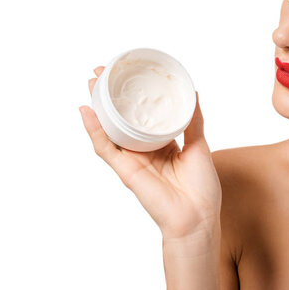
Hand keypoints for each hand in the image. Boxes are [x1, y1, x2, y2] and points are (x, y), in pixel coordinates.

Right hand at [79, 66, 221, 239]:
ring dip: (98, 106)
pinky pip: (105, 148)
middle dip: (111, 96)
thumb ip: (194, 121)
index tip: (128, 74)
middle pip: (122, 119)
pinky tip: (87, 112)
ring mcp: (132, 159)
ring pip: (109, 129)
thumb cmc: (202, 188)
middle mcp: (144, 149)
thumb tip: (193, 93)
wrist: (197, 217)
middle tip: (103, 72)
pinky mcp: (125, 170)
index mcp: (161, 143)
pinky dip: (94, 130)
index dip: (134, 96)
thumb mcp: (200, 145)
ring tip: (91, 84)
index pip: (142, 115)